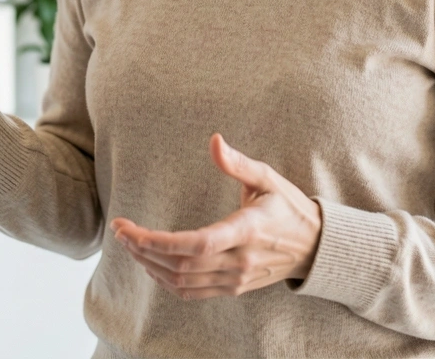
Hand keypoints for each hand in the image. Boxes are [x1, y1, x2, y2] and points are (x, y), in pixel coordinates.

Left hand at [110, 133, 321, 299]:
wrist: (314, 247)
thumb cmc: (289, 206)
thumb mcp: (269, 177)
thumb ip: (239, 163)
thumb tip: (214, 140)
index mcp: (248, 230)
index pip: (200, 244)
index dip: (161, 242)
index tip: (133, 230)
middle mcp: (240, 261)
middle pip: (182, 265)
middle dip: (145, 250)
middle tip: (120, 230)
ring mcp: (236, 279)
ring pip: (183, 282)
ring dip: (150, 265)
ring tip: (129, 244)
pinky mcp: (233, 288)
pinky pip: (192, 292)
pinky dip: (166, 281)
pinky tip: (151, 264)